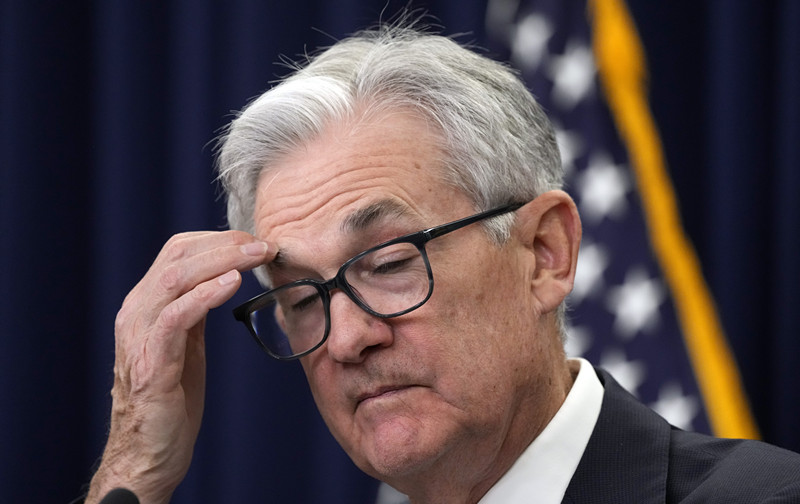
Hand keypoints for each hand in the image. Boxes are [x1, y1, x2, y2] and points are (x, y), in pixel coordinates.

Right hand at [86, 231, 272, 503]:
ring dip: (221, 261)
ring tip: (256, 256)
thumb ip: (195, 309)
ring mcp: (139, 335)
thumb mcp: (186, 342)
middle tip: (264, 244)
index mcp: (146, 303)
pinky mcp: (151, 363)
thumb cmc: (171, 397)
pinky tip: (232, 284)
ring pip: (176, 278)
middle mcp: (136, 311)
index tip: (256, 242)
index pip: (178, 250)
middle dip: (225, 244)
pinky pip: (174, 317)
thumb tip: (225, 276)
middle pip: (178, 255)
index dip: (218, 240)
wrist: (148, 452)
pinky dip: (204, 295)